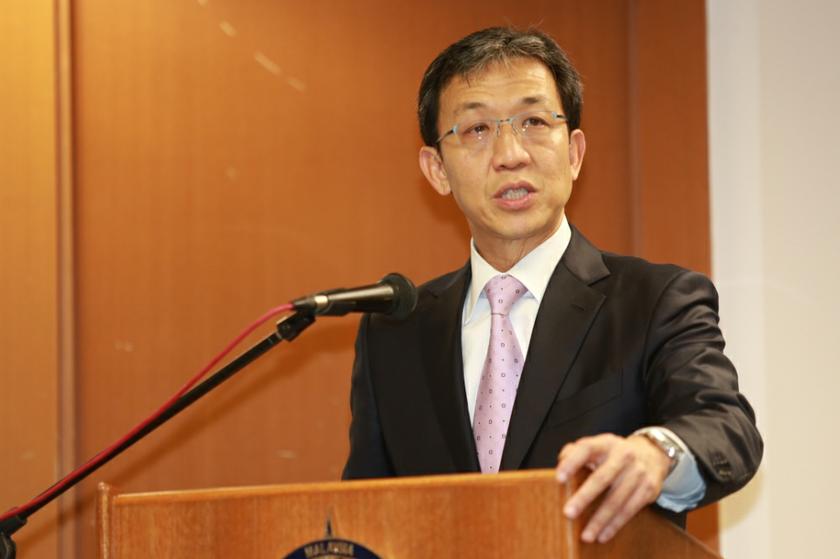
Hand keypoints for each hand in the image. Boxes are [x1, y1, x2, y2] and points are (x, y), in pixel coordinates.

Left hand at [555, 433, 670, 542]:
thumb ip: (575, 453)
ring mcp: (638, 472)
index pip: (586, 449)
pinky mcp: (648, 489)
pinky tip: (603, 535)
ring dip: (600, 520)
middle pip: (602, 478)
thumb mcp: (597, 446)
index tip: (559, 479)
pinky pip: (630, 510)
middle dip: (584, 497)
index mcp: (605, 443)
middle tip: (568, 513)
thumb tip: (561, 465)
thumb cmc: (613, 454)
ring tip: (586, 535)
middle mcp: (623, 455)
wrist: (652, 454)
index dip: (572, 463)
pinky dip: (615, 525)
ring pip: (617, 500)